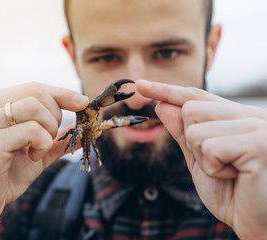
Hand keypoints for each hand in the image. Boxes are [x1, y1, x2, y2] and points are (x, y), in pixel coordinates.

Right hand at [0, 82, 88, 238]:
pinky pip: (32, 130)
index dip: (62, 93)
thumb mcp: (36, 151)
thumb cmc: (3, 176)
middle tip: (48, 138)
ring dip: (48, 130)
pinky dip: (42, 144)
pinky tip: (31, 157)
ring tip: (37, 150)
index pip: (33, 87)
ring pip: (34, 106)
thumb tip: (93, 129)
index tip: (82, 102)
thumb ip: (59, 137)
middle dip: (55, 115)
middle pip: (36, 91)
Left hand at [136, 79, 266, 239]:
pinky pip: (210, 148)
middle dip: (193, 144)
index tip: (141, 85)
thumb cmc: (232, 192)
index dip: (166, 90)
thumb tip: (162, 105)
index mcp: (236, 116)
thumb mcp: (198, 160)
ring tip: (230, 171)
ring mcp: (257, 126)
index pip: (194, 96)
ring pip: (196, 130)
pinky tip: (237, 176)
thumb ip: (182, 133)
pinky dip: (214, 168)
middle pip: (190, 110)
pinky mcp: (260, 143)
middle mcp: (250, 114)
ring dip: (204, 159)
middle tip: (220, 164)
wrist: (258, 223)